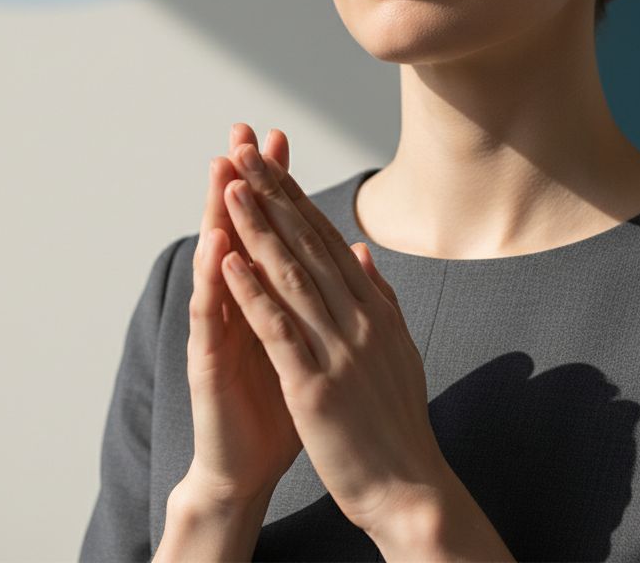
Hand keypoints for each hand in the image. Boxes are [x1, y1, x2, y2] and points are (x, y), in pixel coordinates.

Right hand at [183, 123, 300, 505]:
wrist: (248, 466)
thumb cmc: (279, 402)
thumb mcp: (305, 339)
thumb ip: (314, 293)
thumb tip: (340, 248)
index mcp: (267, 296)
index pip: (273, 229)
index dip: (277, 186)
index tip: (281, 140)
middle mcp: (238, 302)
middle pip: (240, 230)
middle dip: (242, 181)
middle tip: (240, 132)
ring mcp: (219, 327)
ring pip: (218, 261)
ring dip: (218, 213)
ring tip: (222, 168)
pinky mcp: (207, 360)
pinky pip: (211, 313)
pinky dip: (214, 278)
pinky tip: (217, 245)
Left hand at [219, 130, 447, 534]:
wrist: (410, 489)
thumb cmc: (396, 420)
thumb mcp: (396, 347)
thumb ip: (379, 295)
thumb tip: (362, 250)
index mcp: (375, 308)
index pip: (328, 239)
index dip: (296, 197)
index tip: (272, 162)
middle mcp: (360, 318)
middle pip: (309, 244)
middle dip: (273, 194)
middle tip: (248, 150)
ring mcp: (340, 350)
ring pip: (292, 275)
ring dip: (258, 228)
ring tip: (232, 189)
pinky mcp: (316, 386)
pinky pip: (279, 330)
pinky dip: (252, 293)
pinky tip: (229, 261)